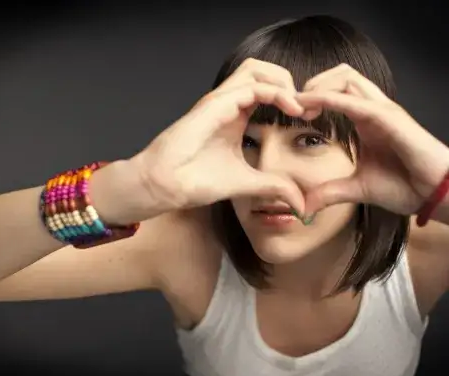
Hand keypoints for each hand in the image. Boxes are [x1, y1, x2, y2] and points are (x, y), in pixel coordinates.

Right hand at [133, 59, 307, 214]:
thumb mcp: (247, 183)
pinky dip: (278, 93)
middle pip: (263, 70)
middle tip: (307, 107)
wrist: (166, 184)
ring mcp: (221, 101)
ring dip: (284, 82)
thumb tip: (302, 204)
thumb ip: (274, 186)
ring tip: (299, 106)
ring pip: (257, 68)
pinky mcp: (216, 104)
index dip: (292, 98)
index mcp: (235, 115)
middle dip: (290, 82)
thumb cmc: (196, 180)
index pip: (267, 89)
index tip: (312, 119)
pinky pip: (253, 86)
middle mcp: (228, 103)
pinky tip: (291, 110)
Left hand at [296, 64, 448, 217]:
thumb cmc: (407, 186)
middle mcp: (373, 109)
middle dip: (312, 84)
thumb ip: (330, 192)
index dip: (311, 96)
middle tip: (295, 108)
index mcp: (365, 119)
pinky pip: (353, 101)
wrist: (437, 194)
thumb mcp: (357, 189)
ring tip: (302, 108)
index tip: (292, 114)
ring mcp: (382, 110)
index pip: (336, 90)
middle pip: (340, 74)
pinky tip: (311, 109)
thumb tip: (305, 205)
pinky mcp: (388, 118)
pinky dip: (328, 100)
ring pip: (346, 77)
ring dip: (318, 87)